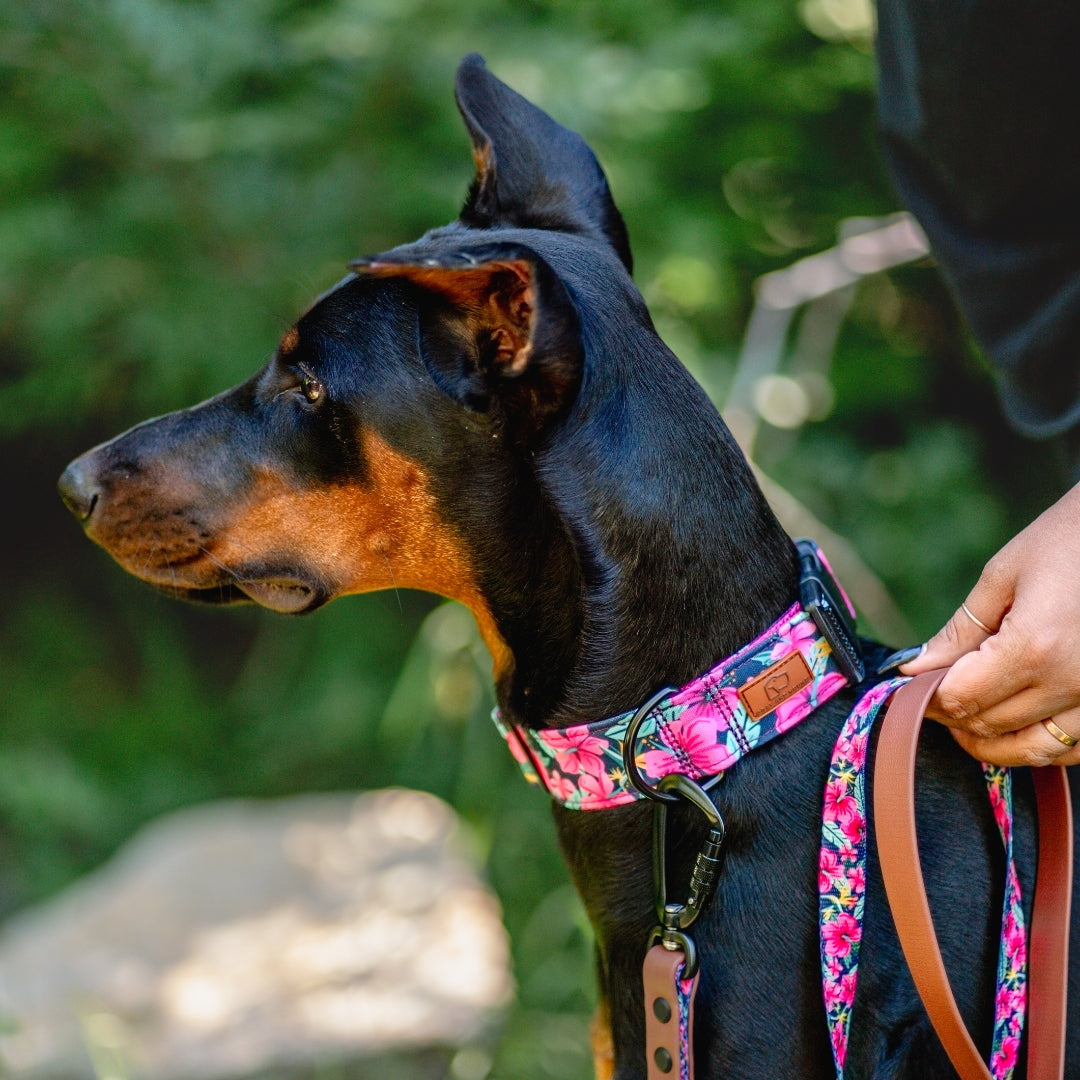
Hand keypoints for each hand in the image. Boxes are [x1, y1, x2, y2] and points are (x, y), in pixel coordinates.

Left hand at [900, 481, 1079, 765]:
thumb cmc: (1070, 538)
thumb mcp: (1005, 574)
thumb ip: (960, 630)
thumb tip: (916, 667)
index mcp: (1034, 647)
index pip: (960, 697)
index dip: (927, 696)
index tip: (911, 683)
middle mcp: (1071, 682)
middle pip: (990, 724)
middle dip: (951, 713)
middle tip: (932, 692)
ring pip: (1032, 749)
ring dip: (992, 740)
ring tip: (967, 715)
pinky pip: (1074, 748)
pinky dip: (1040, 745)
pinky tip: (1018, 725)